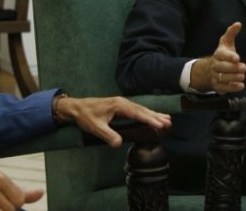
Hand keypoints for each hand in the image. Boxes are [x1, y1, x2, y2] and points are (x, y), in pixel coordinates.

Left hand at [54, 96, 170, 146]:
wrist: (76, 108)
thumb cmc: (85, 116)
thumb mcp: (96, 127)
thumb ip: (108, 135)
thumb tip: (119, 143)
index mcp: (118, 105)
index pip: (137, 113)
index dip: (149, 119)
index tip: (160, 124)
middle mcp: (122, 102)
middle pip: (142, 110)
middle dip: (156, 116)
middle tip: (169, 123)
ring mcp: (122, 104)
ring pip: (141, 110)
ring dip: (153, 115)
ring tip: (167, 119)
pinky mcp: (120, 107)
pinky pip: (136, 111)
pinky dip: (146, 114)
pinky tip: (152, 117)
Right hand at [190, 22, 245, 93]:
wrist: (208, 70)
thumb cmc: (222, 55)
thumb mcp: (226, 43)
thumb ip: (231, 33)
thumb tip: (238, 24)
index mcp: (218, 54)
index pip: (221, 55)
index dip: (229, 56)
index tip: (237, 57)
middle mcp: (215, 65)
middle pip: (222, 67)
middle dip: (233, 68)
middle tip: (244, 67)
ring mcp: (216, 76)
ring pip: (223, 78)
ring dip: (233, 78)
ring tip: (242, 76)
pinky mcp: (218, 86)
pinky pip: (223, 88)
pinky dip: (232, 88)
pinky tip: (240, 86)